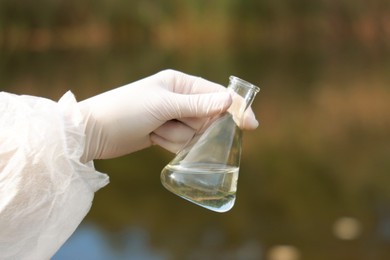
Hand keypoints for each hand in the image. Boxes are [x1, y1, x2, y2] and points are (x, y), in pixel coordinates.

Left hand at [79, 69, 257, 161]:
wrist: (94, 132)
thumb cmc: (126, 111)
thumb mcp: (163, 106)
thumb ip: (198, 105)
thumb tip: (229, 101)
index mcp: (180, 83)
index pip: (216, 94)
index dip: (235, 108)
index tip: (252, 124)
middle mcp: (179, 98)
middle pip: (207, 118)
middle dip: (193, 127)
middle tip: (168, 125)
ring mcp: (172, 117)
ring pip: (195, 134)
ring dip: (176, 137)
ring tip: (154, 130)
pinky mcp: (165, 133)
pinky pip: (183, 143)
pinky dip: (171, 144)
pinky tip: (153, 138)